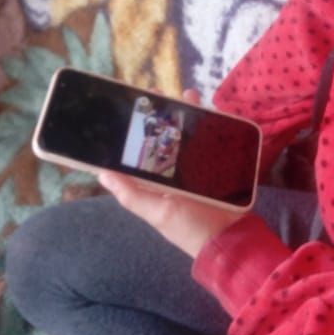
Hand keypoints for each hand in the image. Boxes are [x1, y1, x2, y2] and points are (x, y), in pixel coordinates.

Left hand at [98, 88, 241, 257]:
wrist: (231, 240)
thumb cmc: (191, 229)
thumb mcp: (157, 213)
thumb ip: (131, 195)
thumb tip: (102, 173)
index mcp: (157, 180)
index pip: (142, 150)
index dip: (136, 129)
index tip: (130, 107)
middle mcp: (176, 171)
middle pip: (166, 136)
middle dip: (161, 114)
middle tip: (155, 94)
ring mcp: (199, 166)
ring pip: (189, 133)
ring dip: (187, 113)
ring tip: (185, 96)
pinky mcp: (220, 164)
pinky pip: (214, 139)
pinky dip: (211, 123)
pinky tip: (208, 109)